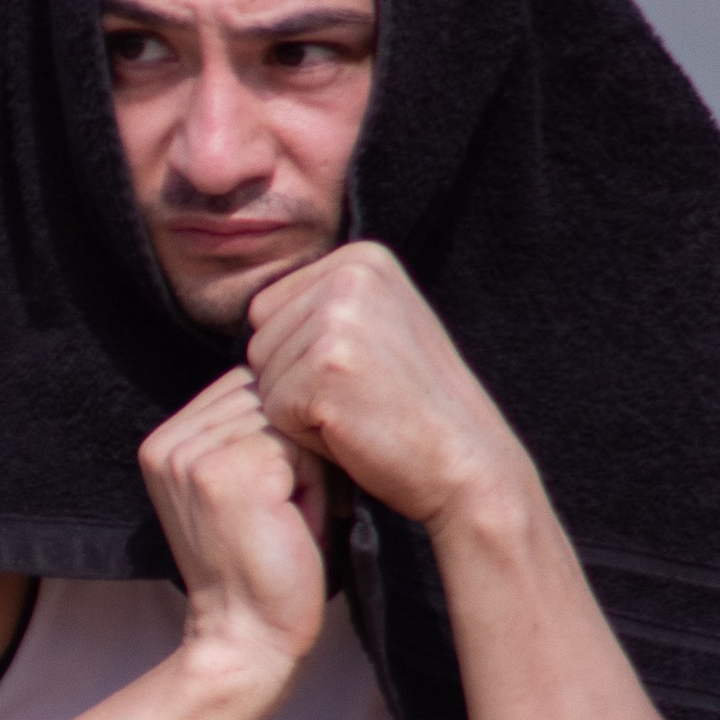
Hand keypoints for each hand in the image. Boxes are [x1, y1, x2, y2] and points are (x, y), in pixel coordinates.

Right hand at [139, 369, 325, 685]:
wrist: (247, 640)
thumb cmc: (266, 566)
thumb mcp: (246, 487)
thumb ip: (251, 432)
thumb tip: (305, 374)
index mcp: (164, 442)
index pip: (245, 390)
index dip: (279, 440)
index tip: (268, 502)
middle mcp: (168, 443)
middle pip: (267, 399)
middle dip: (294, 453)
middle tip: (280, 516)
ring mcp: (192, 456)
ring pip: (286, 421)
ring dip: (306, 470)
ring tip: (285, 520)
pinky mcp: (226, 473)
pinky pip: (299, 447)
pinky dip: (314, 487)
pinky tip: (292, 526)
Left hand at [245, 242, 527, 536]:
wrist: (468, 462)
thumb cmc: (413, 407)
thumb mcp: (378, 327)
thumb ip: (323, 307)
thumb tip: (251, 312)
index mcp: (361, 257)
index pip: (268, 308)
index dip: (299, 356)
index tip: (359, 372)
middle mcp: (350, 274)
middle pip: (260, 339)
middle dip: (295, 382)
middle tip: (360, 398)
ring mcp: (339, 317)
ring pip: (261, 375)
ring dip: (298, 409)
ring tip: (359, 413)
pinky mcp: (326, 365)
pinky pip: (273, 409)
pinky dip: (304, 434)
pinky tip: (354, 431)